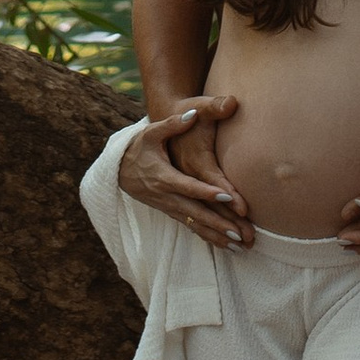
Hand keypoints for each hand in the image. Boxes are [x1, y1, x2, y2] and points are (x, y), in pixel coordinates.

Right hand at [119, 97, 253, 248]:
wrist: (119, 169)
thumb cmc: (139, 147)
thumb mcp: (151, 133)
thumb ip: (172, 124)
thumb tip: (192, 113)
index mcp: (164, 176)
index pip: (188, 186)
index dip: (207, 192)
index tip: (227, 197)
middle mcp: (167, 196)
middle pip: (195, 212)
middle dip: (218, 223)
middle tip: (240, 232)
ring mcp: (169, 207)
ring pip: (195, 224)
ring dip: (217, 235)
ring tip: (240, 246)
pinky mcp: (171, 212)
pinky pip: (192, 227)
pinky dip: (209, 237)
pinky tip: (227, 245)